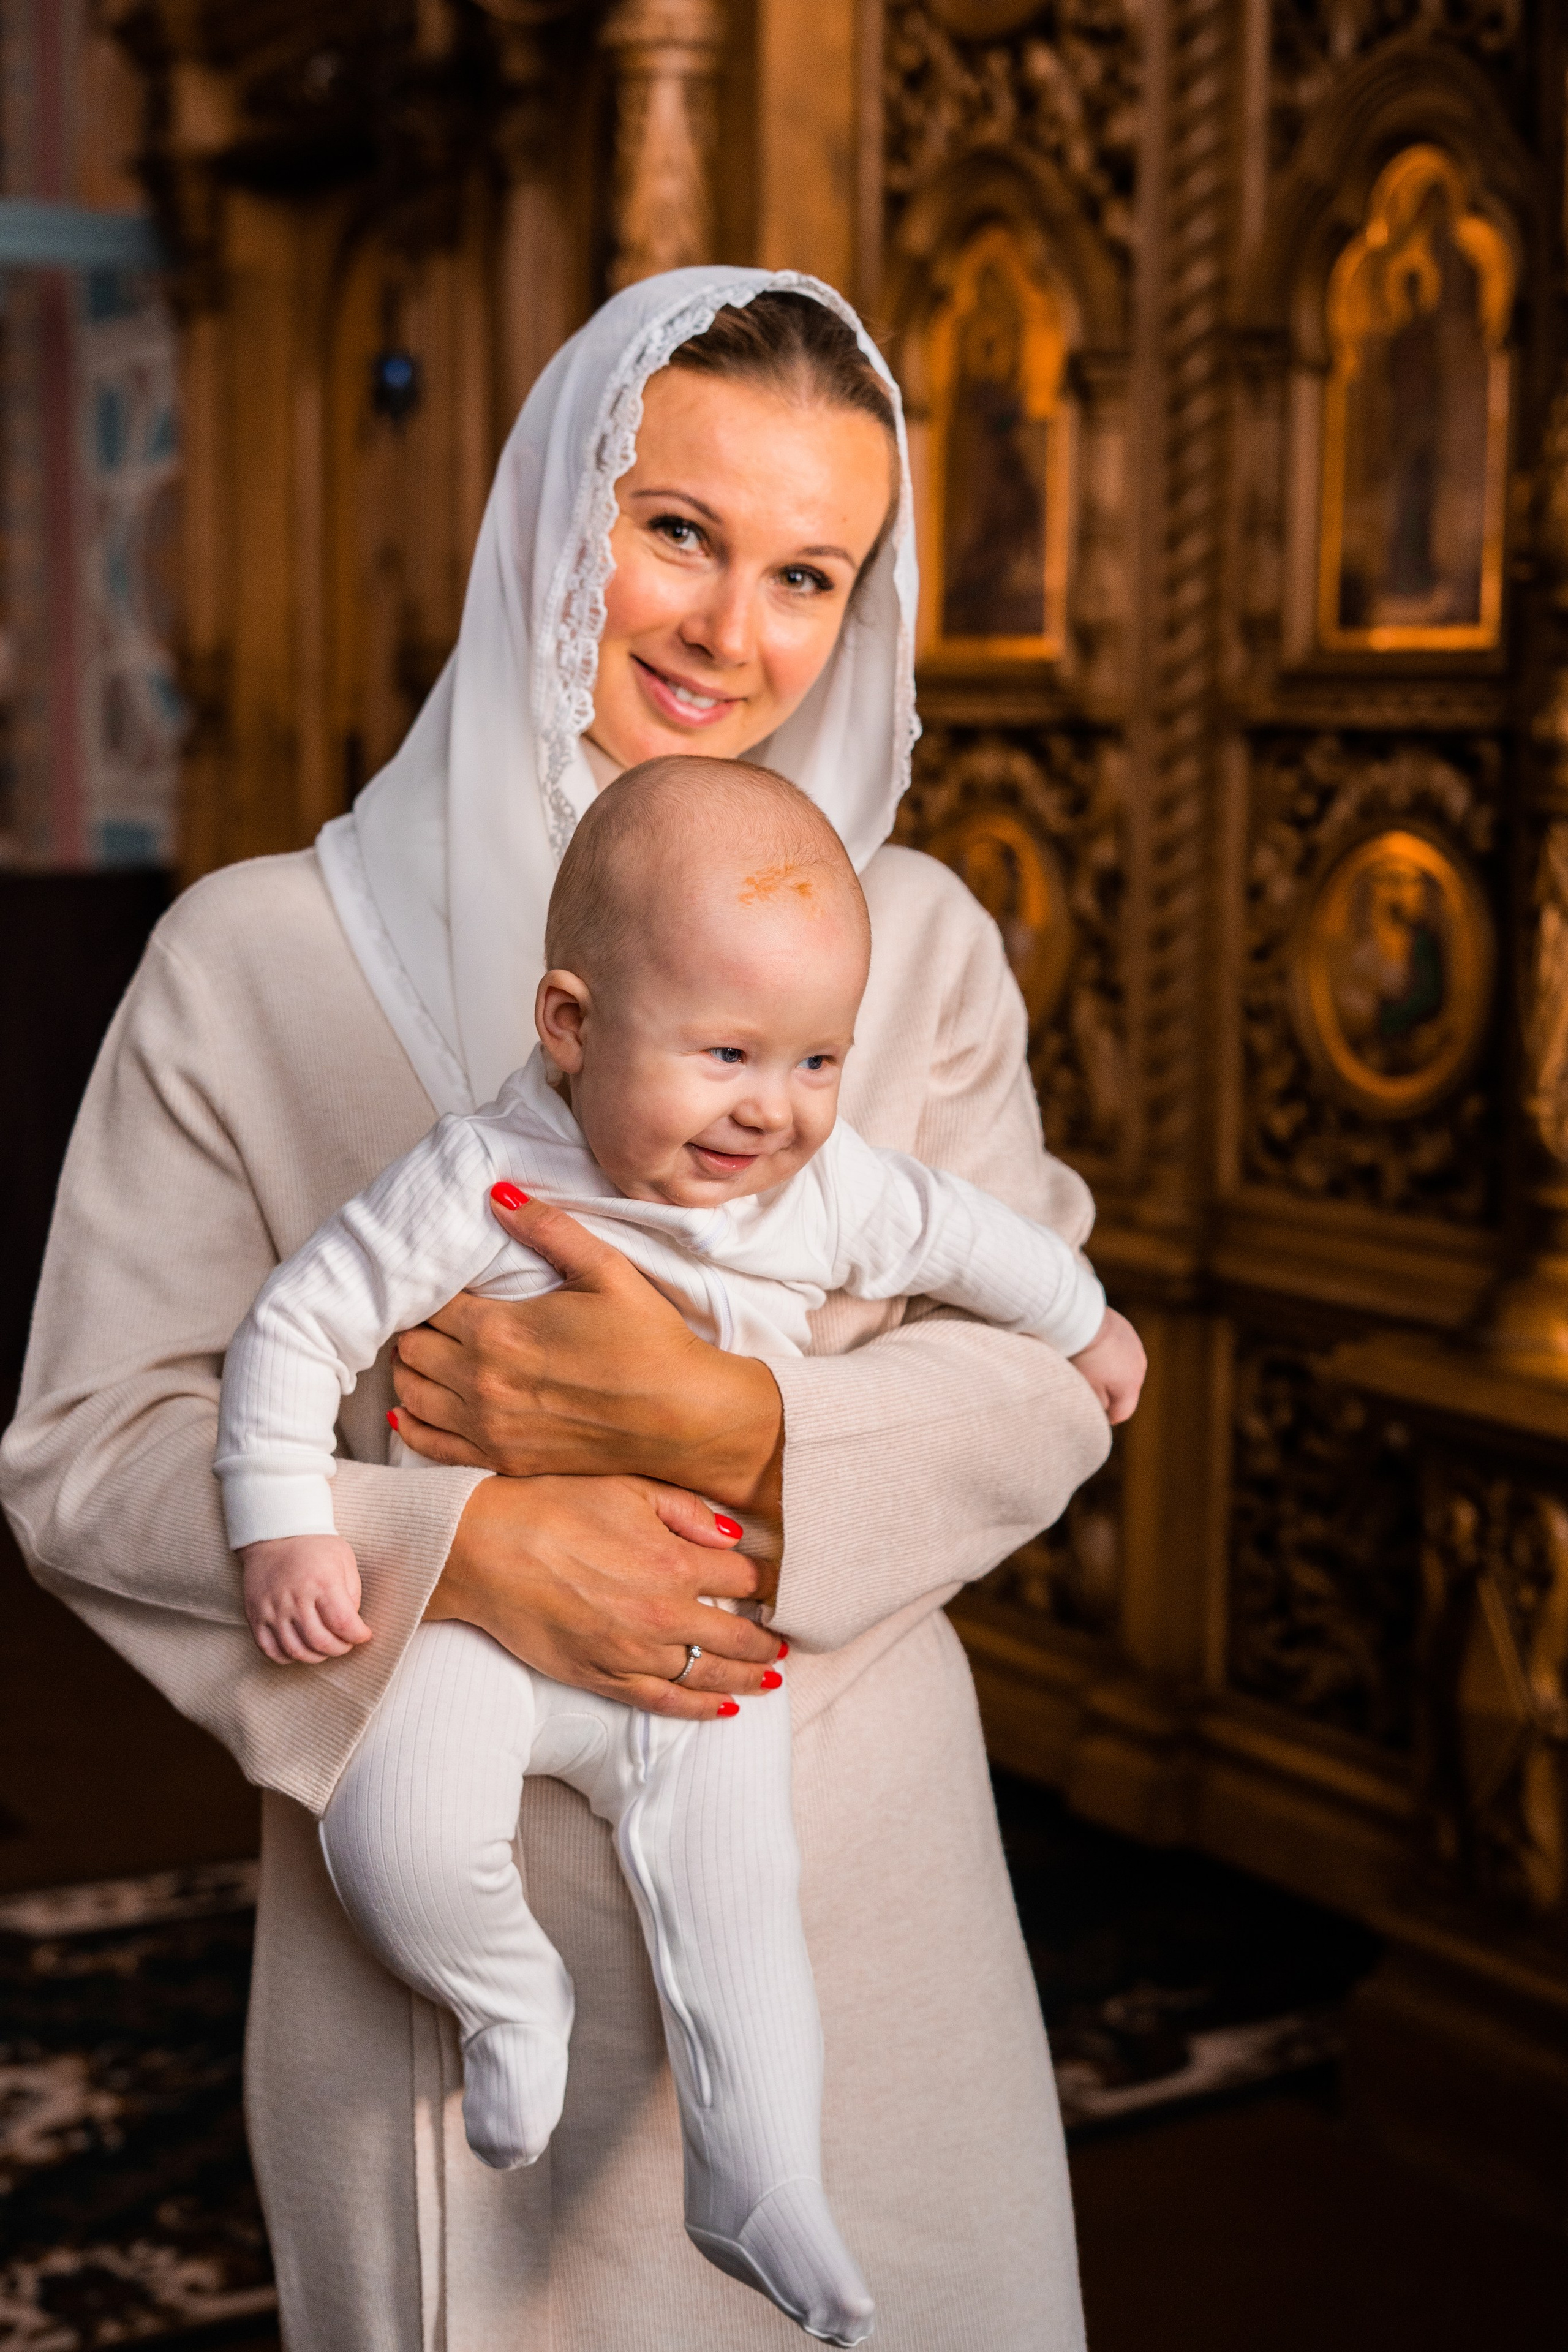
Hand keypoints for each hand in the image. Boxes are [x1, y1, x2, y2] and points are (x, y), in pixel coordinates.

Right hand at [241, 1534, 372, 1664]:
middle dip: (340, 1649)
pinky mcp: (255, 1615)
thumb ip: (352, 1593)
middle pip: (321, 1642)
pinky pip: (269, 1649)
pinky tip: (300, 1649)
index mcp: (322, 1582)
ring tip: (324, 1647)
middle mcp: (295, 1598)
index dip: (358, 1636)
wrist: (275, 1533)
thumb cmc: (315, 1546)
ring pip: (296, 1650)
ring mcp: (272, 1609)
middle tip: (345, 1643)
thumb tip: (350, 1625)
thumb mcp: (345, 1560)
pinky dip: (287, 1657)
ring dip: (316, 1656)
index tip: (363, 1635)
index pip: (344, 1624)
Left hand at [391, 1191, 782, 1511]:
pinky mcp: (502, 1459)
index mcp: (499, 1330)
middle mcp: (482, 1381)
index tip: (445, 1284)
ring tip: (429, 1352)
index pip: (430, 1303)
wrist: (682, 1415)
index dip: (432, 1289)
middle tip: (436, 1316)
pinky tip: (413, 1406)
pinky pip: (429, 1444)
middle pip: (411, 1347)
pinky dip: (412, 1423)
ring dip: (411, 1370)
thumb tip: (499, 1195)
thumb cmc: (648, 1340)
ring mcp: (489, 1426)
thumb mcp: (606, 1270)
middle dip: (418, 1327)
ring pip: (411, 1394)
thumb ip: (549, 1229)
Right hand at [425, 1472, 786, 1721]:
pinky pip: (664, 1703)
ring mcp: (634, 1652)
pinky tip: (724, 1710)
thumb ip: (687, 1511)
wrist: (484, 1549)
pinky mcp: (603, 1677)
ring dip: (746, 1677)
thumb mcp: (628, 1487)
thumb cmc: (553, 1508)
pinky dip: (699, 1710)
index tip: (769, 1586)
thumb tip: (734, 1536)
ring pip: (707, 1674)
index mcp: (675, 1561)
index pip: (743, 1578)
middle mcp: (664, 1613)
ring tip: (770, 1677)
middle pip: (737, 1634)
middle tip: (782, 1641)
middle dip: (765, 1638)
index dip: (761, 1581)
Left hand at [1068, 1308, 1146, 1426]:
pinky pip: (1124, 1350)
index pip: (1123, 1412)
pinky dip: (1114, 1354)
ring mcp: (1136, 1348)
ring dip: (1114, 1372)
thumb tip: (1104, 1409)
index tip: (1095, 1415)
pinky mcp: (1129, 1333)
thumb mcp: (1087, 1387)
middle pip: (1127, 1391)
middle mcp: (1139, 1368)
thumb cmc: (1083, 1357)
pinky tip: (1097, 1349)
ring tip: (1093, 1367)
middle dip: (1112, 1394)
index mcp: (1130, 1386)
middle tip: (1091, 1390)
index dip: (1108, 1417)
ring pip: (1127, 1369)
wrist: (1084, 1319)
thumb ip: (1099, 1403)